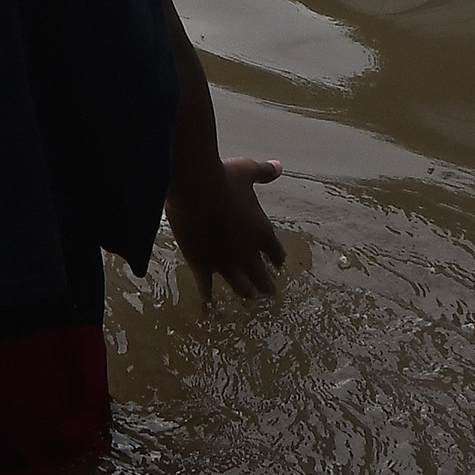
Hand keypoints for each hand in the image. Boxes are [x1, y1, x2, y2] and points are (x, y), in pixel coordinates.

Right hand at [166, 156, 285, 299]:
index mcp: (262, 232)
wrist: (196, 189)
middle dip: (266, 285)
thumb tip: (279, 166)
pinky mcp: (203, 265)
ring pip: (240, 286)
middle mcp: (247, 252)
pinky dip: (209, 299)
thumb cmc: (224, 177)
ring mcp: (225, 262)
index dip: (277, 260)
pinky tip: (209, 307)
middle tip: (270, 294)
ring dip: (246, 293)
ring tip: (249, 299)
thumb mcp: (247, 171)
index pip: (276, 253)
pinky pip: (207, 288)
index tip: (278, 266)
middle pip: (262, 276)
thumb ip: (264, 173)